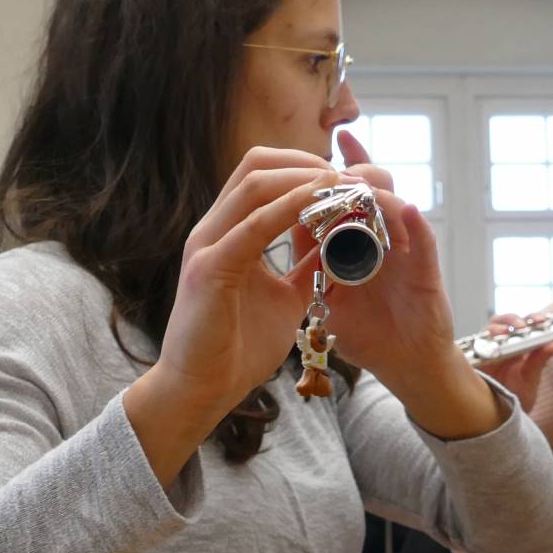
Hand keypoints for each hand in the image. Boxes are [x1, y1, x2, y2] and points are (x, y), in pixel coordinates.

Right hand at [125, 150, 336, 482]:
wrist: (203, 389)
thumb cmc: (236, 348)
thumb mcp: (284, 299)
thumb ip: (304, 270)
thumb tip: (335, 248)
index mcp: (226, 233)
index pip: (262, 175)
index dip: (304, 168)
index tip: (345, 180)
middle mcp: (212, 230)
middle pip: (257, 165)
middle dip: (307, 163)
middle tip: (349, 177)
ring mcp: (207, 245)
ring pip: (255, 185)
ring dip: (304, 180)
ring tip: (342, 185)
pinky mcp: (209, 269)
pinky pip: (254, 226)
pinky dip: (289, 209)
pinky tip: (319, 206)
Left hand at [318, 131, 501, 437]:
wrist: (405, 367)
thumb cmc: (366, 333)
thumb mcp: (327, 296)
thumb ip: (308, 262)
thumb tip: (276, 234)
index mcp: (355, 242)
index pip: (338, 197)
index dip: (322, 173)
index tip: (301, 153)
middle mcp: (382, 238)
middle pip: (369, 188)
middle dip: (351, 172)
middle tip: (334, 164)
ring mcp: (406, 252)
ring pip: (396, 204)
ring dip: (378, 191)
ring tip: (359, 178)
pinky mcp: (428, 272)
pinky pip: (426, 242)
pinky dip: (416, 225)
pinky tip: (406, 210)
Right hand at [473, 312, 552, 415]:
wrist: (496, 421)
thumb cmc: (513, 399)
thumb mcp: (529, 381)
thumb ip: (539, 362)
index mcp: (516, 348)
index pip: (523, 325)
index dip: (532, 319)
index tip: (542, 320)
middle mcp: (499, 346)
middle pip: (502, 322)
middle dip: (512, 320)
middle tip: (522, 327)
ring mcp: (483, 352)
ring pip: (487, 331)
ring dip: (496, 329)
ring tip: (504, 333)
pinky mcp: (470, 360)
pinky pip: (472, 347)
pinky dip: (479, 343)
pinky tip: (487, 347)